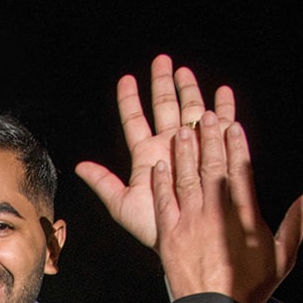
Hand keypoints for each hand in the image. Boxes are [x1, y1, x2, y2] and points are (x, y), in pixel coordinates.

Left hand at [76, 55, 235, 251]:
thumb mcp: (123, 204)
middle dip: (162, 84)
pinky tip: (222, 93)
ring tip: (185, 71)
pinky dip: (223, 110)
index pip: (134, 120)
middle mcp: (168, 147)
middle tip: (162, 61)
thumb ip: (103, 183)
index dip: (129, 99)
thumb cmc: (153, 226)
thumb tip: (79, 166)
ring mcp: (191, 148)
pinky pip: (220, 128)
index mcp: (146, 155)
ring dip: (188, 91)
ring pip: (189, 112)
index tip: (126, 80)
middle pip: (163, 108)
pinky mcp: (214, 154)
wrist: (182, 241)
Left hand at [151, 113, 302, 302]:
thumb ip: (296, 223)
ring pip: (187, 179)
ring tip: (184, 130)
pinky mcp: (170, 235)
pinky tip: (160, 165)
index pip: (240, 171)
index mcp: (245, 215)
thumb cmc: (251, 287)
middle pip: (212, 167)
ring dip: (185, 153)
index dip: (236, 146)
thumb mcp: (283, 256)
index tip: (233, 125)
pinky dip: (162, 182)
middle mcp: (217, 212)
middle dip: (209, 139)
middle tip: (206, 116)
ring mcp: (191, 222)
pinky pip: (164, 201)